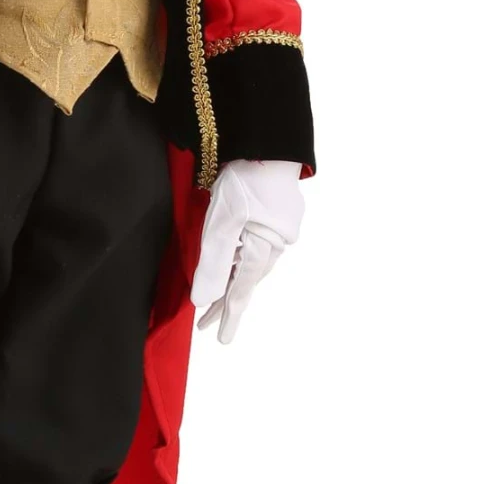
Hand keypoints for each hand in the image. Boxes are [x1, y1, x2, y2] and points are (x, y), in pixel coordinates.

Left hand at [189, 159, 304, 345]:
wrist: (271, 143)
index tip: (220, 340)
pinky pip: (259, 246)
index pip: (240, 292)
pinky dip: (245, 259)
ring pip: (254, 263)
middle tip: (208, 324)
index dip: (227, 316)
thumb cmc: (246, 181)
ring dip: (236, 280)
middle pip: (247, 280)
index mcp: (262, 250)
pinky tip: (240, 258)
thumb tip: (202, 300)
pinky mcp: (279, 214)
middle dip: (226, 301)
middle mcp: (275, 244)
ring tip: (219, 297)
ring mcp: (280, 229)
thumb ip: (214, 264)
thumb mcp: (222, 224)